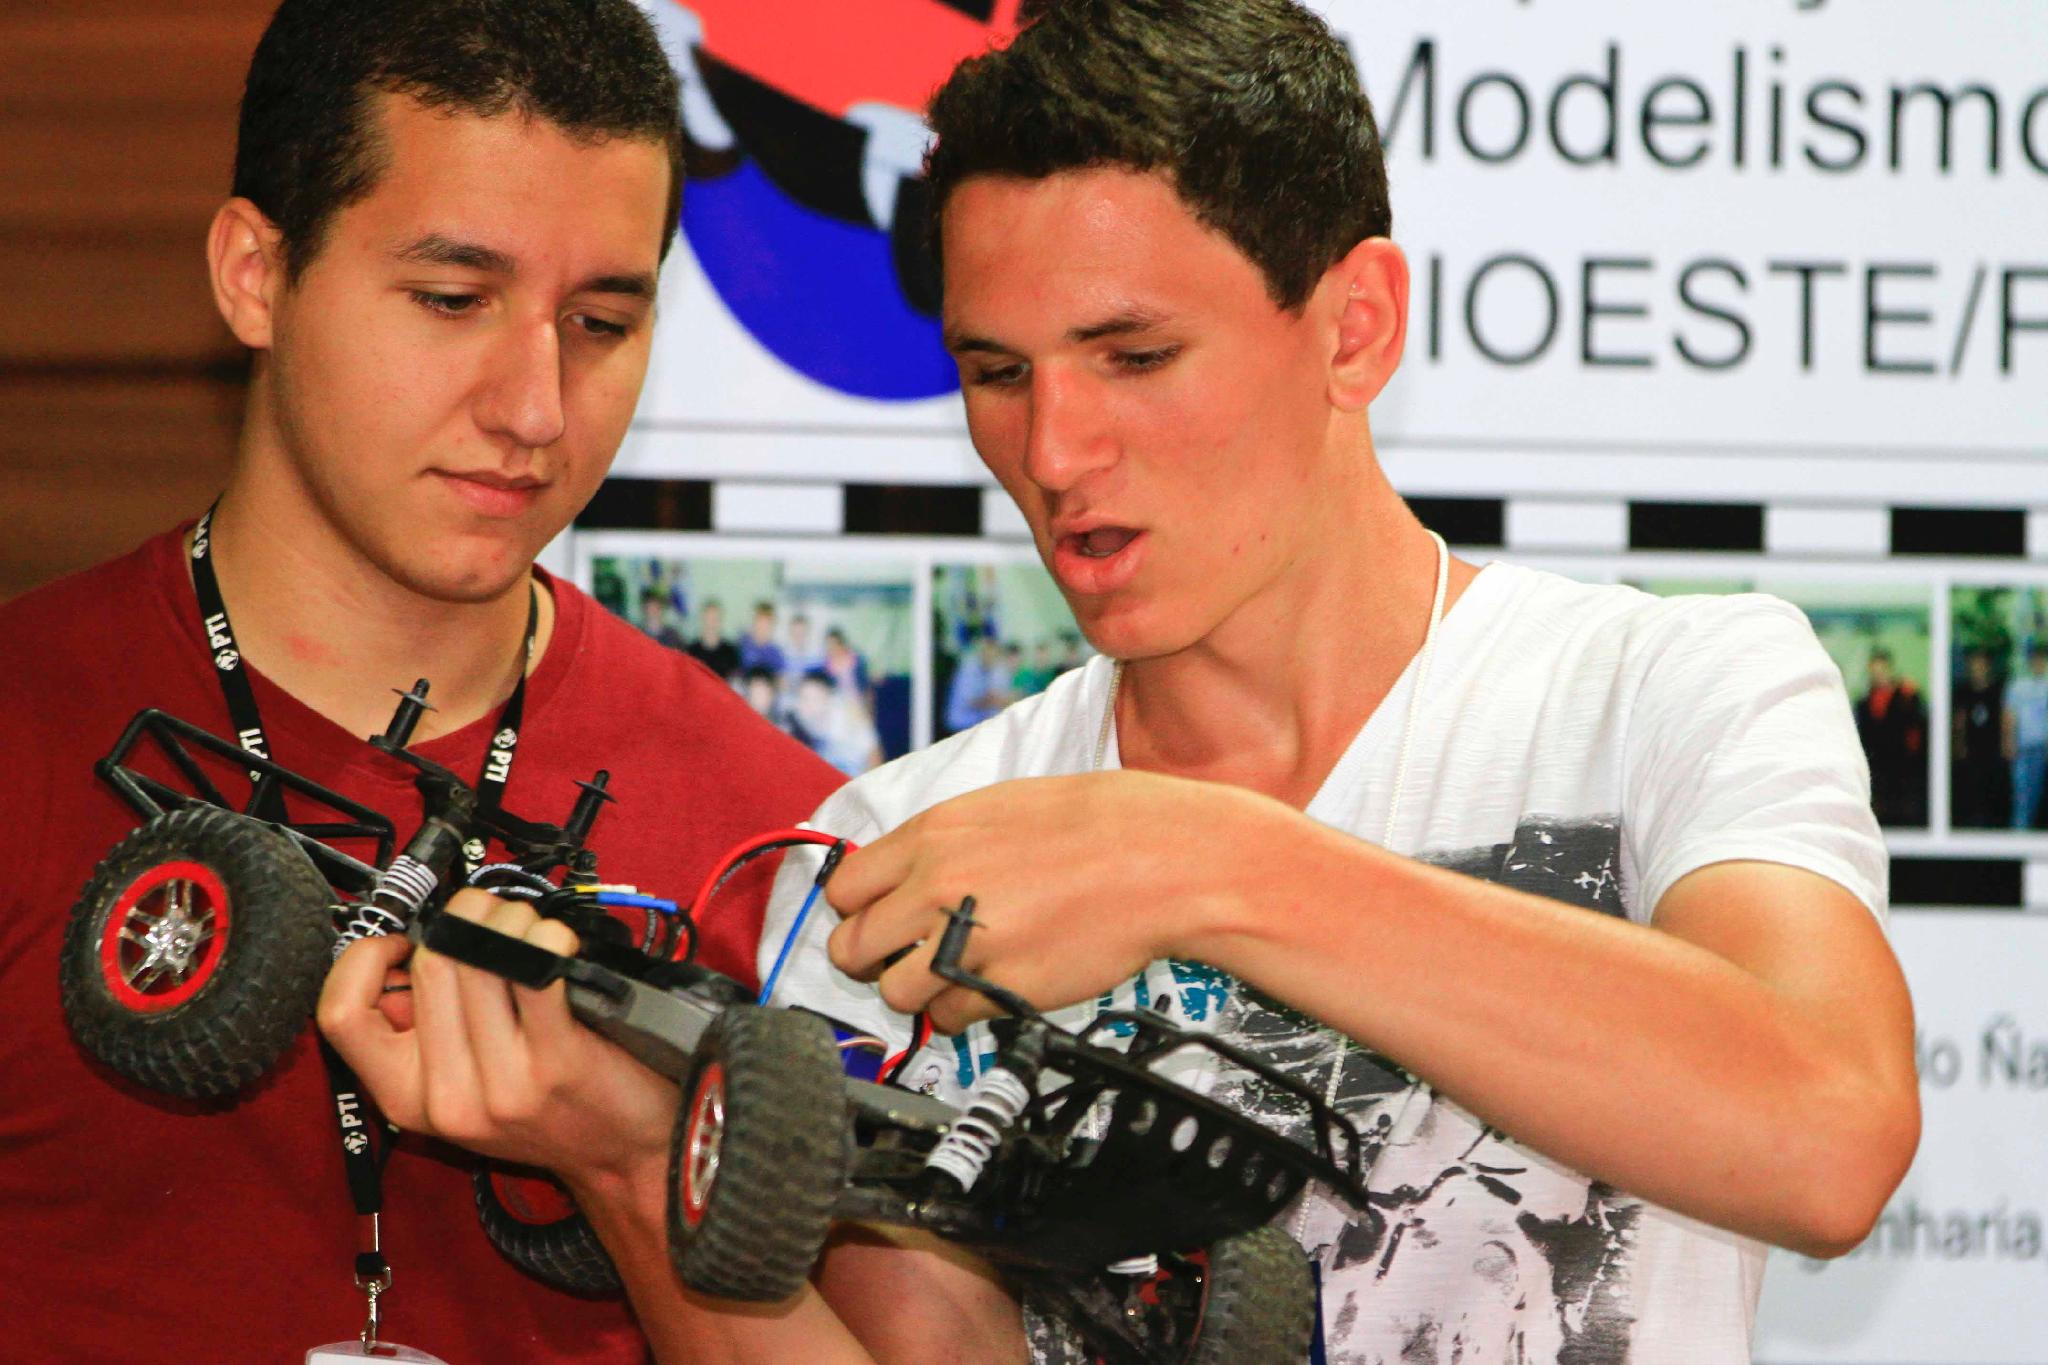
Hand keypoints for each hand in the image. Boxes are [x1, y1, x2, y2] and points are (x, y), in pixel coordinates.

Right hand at [318, 889, 676, 1191]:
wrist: (624, 1159)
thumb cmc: (549, 1112)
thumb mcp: (462, 1087)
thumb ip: (425, 1033)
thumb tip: (409, 957)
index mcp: (405, 1098)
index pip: (341, 1015)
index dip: (363, 960)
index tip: (402, 943)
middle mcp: (446, 1095)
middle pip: (428, 965)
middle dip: (462, 919)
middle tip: (489, 918)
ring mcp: (500, 1082)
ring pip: (478, 956)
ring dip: (510, 920)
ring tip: (529, 930)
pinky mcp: (555, 1062)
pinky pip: (535, 968)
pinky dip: (548, 939)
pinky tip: (559, 945)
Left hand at [824, 771, 1265, 1031]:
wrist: (1163, 859)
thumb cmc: (1098, 826)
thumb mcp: (1000, 806)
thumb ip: (940, 844)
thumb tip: (901, 873)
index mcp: (932, 837)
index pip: (843, 889)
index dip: (857, 911)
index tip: (874, 920)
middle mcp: (937, 887)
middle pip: (852, 947)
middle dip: (873, 958)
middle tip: (902, 957)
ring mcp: (968, 941)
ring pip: (894, 993)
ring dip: (917, 991)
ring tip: (952, 975)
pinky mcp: (1003, 987)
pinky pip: (950, 1020)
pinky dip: (964, 1013)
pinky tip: (992, 986)